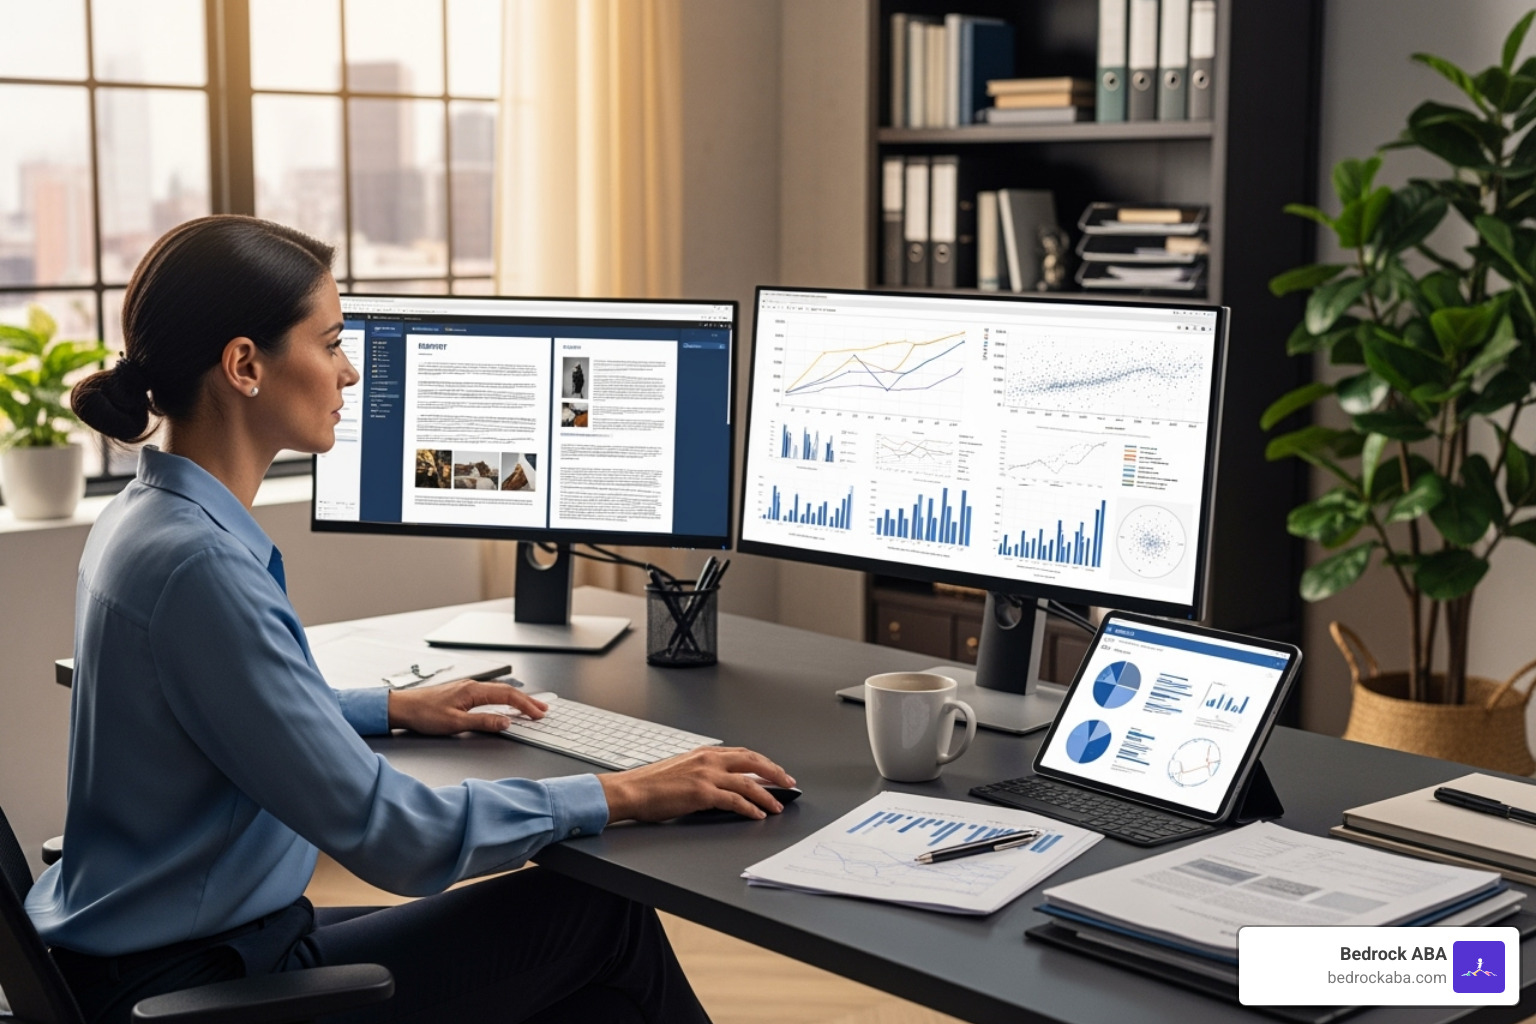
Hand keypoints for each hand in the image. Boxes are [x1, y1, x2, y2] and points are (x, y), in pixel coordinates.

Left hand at [387, 680, 545, 734]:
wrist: (402, 707)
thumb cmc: (423, 714)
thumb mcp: (455, 723)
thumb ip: (483, 722)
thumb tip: (505, 723)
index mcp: (473, 690)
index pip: (507, 696)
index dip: (525, 705)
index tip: (538, 714)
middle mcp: (472, 686)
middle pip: (506, 691)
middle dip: (527, 701)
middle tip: (542, 710)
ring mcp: (467, 689)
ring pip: (499, 692)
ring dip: (516, 700)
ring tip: (530, 708)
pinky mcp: (461, 694)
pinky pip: (489, 694)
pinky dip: (503, 700)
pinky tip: (505, 706)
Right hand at [597, 746, 795, 822]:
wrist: (631, 790)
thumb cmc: (651, 784)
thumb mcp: (682, 769)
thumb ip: (703, 772)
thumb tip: (723, 783)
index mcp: (705, 753)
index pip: (743, 753)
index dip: (763, 763)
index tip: (775, 771)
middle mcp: (709, 760)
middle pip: (753, 762)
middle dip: (774, 773)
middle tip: (788, 783)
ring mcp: (706, 776)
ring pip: (748, 783)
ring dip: (767, 795)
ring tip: (777, 806)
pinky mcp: (702, 793)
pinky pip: (735, 801)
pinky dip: (750, 808)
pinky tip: (758, 814)